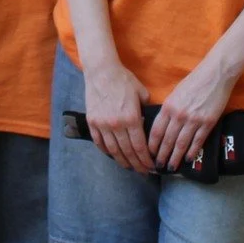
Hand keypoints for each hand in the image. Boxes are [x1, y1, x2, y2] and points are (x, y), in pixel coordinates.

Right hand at [81, 58, 151, 173]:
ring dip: (122, 161)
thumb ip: (147, 110)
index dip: (146, 160)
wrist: (101, 71)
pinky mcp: (92, 122)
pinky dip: (107, 151)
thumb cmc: (124, 80)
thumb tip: (150, 122)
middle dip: (137, 164)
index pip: (140, 147)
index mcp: (131, 118)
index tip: (151, 167)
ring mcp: (102, 124)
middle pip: (128, 152)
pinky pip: (99, 142)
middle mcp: (117, 125)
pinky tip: (113, 155)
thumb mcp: (142, 93)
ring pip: (113, 150)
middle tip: (143, 172)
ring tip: (129, 167)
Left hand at [150, 53, 235, 172]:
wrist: (215, 75)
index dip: (152, 145)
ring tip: (171, 167)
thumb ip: (168, 109)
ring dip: (175, 157)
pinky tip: (187, 159)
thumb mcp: (174, 94)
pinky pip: (197, 141)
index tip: (149, 154)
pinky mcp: (208, 123)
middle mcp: (179, 115)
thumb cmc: (193, 82)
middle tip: (158, 167)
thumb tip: (162, 125)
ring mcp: (194, 120)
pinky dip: (192, 152)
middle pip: (167, 140)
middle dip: (162, 155)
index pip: (156, 131)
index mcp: (168, 106)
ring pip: (181, 144)